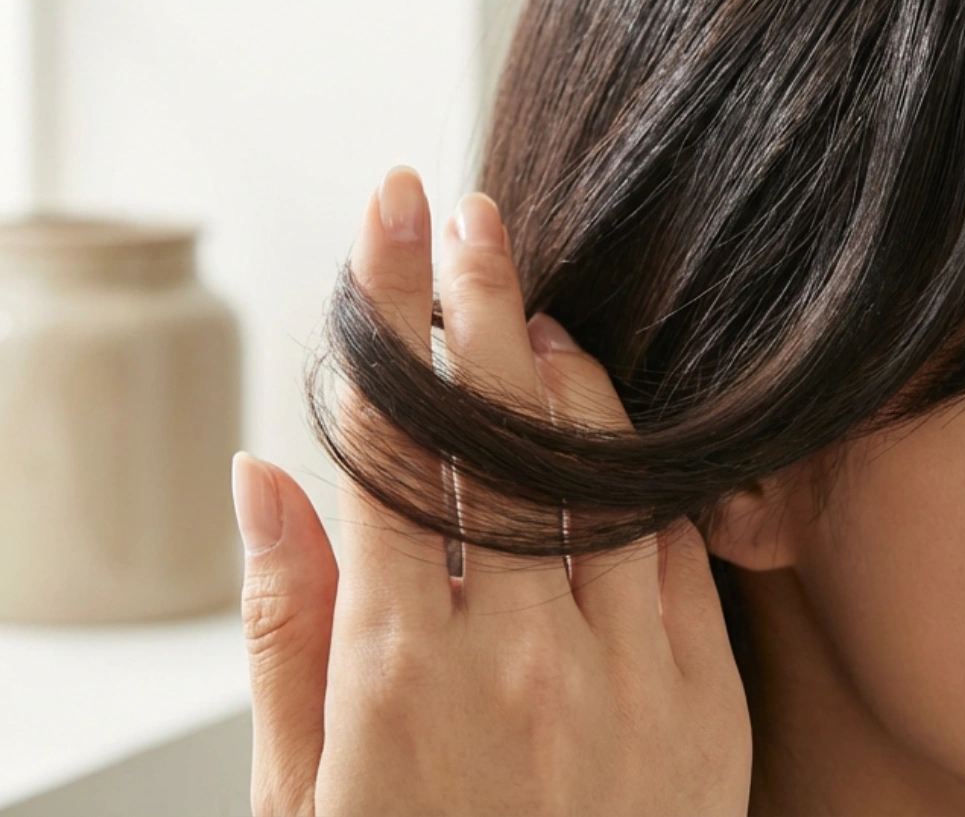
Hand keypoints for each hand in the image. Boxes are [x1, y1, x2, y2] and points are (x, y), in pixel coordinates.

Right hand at [234, 166, 751, 816]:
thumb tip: (259, 476)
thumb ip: (282, 628)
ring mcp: (627, 681)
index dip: (383, 313)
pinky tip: (606, 414)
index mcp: (398, 673)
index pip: (389, 443)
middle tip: (464, 206)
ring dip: (559, 366)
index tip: (384, 214)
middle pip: (497, 430)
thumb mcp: (298, 797)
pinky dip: (637, 462)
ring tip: (526, 298)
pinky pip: (675, 542)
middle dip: (476, 298)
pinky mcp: (705, 706)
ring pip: (595, 468)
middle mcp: (518, 660)